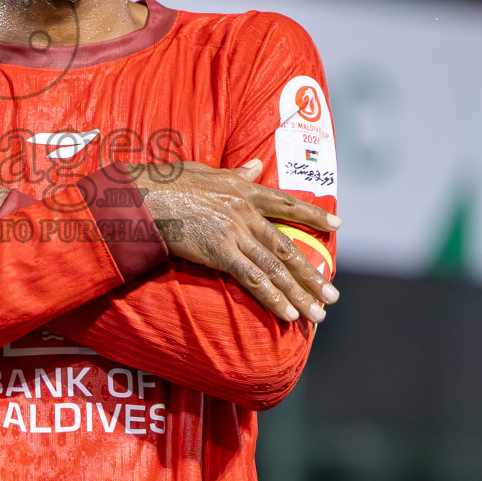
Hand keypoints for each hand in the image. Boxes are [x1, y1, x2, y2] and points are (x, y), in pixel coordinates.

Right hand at [127, 159, 340, 323]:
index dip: (313, 214)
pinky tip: (288, 314)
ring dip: (299, 293)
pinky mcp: (219, 252)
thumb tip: (256, 166)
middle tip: (333, 294)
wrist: (144, 196)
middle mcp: (245, 212)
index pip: (286, 204)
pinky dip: (272, 298)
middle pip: (286, 247)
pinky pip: (252, 279)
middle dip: (312, 273)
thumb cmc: (168, 182)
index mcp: (244, 190)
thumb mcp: (207, 171)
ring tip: (318, 313)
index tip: (337, 224)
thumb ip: (236, 173)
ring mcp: (234, 233)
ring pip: (275, 268)